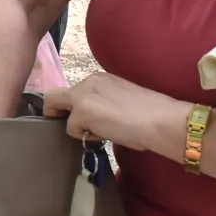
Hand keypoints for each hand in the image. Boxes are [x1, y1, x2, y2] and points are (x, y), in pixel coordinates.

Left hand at [42, 72, 183, 152]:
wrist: (161, 120)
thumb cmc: (150, 116)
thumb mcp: (120, 101)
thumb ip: (103, 104)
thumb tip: (96, 119)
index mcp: (100, 78)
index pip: (75, 91)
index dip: (75, 107)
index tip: (87, 120)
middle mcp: (88, 81)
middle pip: (54, 97)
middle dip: (62, 114)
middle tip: (82, 129)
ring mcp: (83, 95)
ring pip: (58, 111)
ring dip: (76, 125)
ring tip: (100, 133)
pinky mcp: (82, 111)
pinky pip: (71, 129)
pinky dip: (84, 137)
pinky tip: (103, 136)